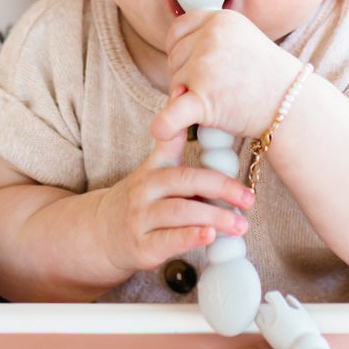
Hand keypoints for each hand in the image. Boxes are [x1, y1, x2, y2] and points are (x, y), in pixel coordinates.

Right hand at [94, 129, 254, 272]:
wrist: (100, 235)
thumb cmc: (138, 201)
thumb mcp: (151, 170)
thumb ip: (171, 145)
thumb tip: (184, 101)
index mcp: (152, 169)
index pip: (175, 148)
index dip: (194, 137)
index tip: (233, 149)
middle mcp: (144, 190)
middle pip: (184, 181)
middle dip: (221, 188)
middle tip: (248, 199)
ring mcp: (140, 219)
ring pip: (179, 212)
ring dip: (214, 217)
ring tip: (240, 224)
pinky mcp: (141, 247)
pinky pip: (168, 240)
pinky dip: (190, 237)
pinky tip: (210, 236)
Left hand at [151, 10, 301, 141]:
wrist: (293, 105)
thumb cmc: (267, 76)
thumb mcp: (242, 38)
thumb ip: (211, 36)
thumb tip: (172, 47)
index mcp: (220, 19)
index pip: (177, 31)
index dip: (180, 50)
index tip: (192, 64)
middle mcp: (211, 37)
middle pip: (174, 58)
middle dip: (187, 76)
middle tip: (218, 87)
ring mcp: (206, 66)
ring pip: (174, 84)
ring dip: (188, 96)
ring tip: (220, 100)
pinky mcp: (204, 98)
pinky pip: (172, 113)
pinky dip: (165, 125)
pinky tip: (162, 132)